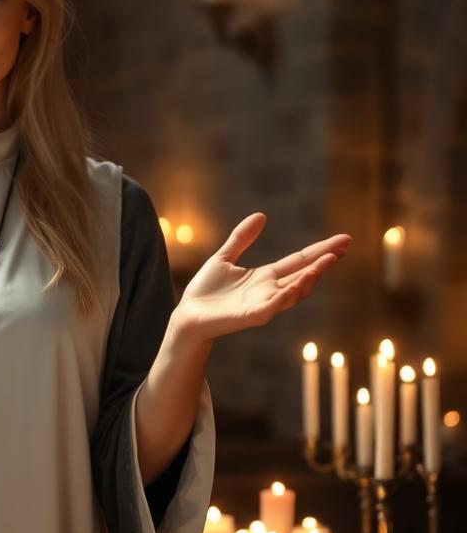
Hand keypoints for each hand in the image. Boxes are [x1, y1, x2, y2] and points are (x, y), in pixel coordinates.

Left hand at [173, 213, 350, 342]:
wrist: (187, 316)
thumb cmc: (205, 291)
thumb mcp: (224, 258)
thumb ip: (241, 238)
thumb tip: (261, 215)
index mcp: (265, 276)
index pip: (299, 261)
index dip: (320, 251)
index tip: (343, 240)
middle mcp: (269, 291)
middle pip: (303, 275)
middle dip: (323, 262)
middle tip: (342, 248)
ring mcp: (263, 304)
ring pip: (294, 292)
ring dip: (310, 278)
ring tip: (325, 262)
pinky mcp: (251, 317)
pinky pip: (273, 307)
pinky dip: (285, 297)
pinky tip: (296, 284)